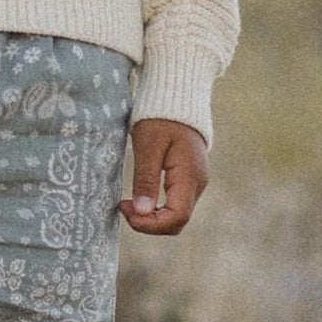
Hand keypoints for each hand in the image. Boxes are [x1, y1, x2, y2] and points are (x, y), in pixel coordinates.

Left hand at [118, 117, 206, 233]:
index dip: (150, 224)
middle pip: (177, 221)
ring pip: (177, 215)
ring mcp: (196, 182)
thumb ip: (146, 179)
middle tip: (124, 208)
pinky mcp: (189, 178)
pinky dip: (158, 208)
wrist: (178, 97)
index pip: (176, 217)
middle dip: (149, 223)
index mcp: (189, 176)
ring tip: (128, 204)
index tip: (126, 210)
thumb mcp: (148, 145)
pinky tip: (140, 198)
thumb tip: (142, 212)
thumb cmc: (161, 117)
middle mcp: (198, 183)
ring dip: (152, 217)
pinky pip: (176, 204)